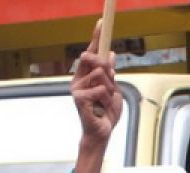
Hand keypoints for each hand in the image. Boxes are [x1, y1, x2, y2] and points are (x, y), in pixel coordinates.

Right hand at [73, 21, 121, 146]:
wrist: (102, 132)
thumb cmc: (106, 113)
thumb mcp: (113, 90)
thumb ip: (111, 74)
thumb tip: (110, 53)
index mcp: (86, 75)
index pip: (91, 52)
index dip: (96, 37)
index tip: (101, 23)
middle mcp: (78, 79)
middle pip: (93, 57)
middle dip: (106, 66)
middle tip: (111, 79)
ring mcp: (77, 88)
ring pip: (101, 75)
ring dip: (110, 90)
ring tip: (107, 102)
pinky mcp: (78, 98)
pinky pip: (101, 89)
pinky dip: (108, 100)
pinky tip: (103, 109)